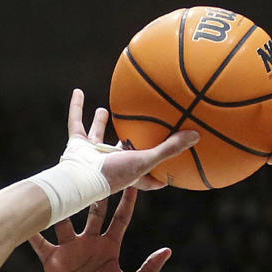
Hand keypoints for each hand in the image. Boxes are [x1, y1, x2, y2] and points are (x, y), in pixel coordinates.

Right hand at [30, 185, 169, 271]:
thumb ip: (148, 268)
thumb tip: (168, 250)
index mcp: (110, 249)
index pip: (119, 218)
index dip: (125, 200)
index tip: (131, 180)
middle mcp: (90, 245)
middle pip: (92, 211)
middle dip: (94, 191)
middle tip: (95, 168)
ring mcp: (71, 252)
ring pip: (65, 220)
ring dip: (62, 203)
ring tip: (59, 181)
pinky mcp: (53, 262)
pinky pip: (40, 243)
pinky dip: (33, 230)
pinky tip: (25, 214)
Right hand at [64, 88, 196, 193]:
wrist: (80, 178)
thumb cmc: (114, 173)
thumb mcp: (146, 160)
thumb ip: (170, 149)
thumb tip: (196, 136)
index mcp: (130, 173)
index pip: (148, 180)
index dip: (159, 178)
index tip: (171, 173)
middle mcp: (110, 165)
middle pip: (122, 154)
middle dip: (129, 145)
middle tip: (138, 134)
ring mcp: (92, 155)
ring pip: (96, 136)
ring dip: (100, 123)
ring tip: (104, 110)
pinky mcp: (77, 146)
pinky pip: (75, 122)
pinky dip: (76, 107)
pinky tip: (77, 92)